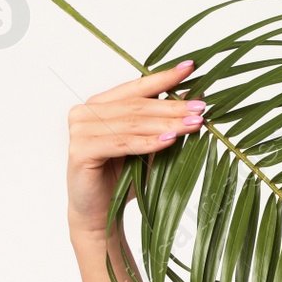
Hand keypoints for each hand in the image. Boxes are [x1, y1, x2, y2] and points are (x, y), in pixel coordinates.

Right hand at [66, 60, 204, 240]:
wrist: (101, 213)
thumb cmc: (125, 178)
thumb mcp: (151, 145)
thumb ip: (166, 122)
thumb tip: (198, 97)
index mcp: (101, 104)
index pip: (136, 87)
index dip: (164, 77)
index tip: (191, 67)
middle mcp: (86, 111)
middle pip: (137, 105)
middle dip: (173, 106)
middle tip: (202, 107)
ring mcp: (80, 130)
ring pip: (132, 122)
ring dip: (166, 123)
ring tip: (194, 124)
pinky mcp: (80, 151)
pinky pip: (121, 143)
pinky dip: (147, 142)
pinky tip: (170, 140)